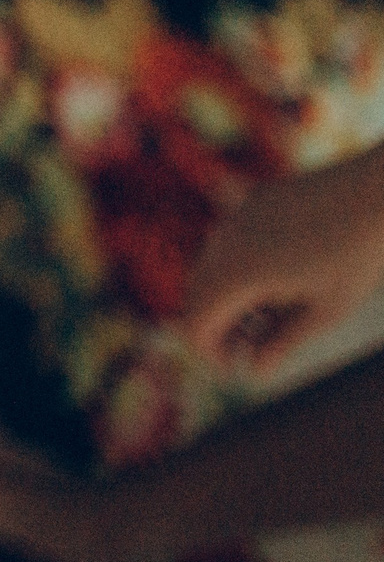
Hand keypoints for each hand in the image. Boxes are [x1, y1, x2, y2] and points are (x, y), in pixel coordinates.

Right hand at [184, 147, 383, 375]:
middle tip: (254, 350)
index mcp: (235, 275)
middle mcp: (221, 244)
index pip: (195, 325)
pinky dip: (239, 272)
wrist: (376, 191)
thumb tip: (255, 370)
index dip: (209, 354)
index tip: (235, 370)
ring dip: (229, 299)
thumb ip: (283, 342)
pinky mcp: (249, 205)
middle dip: (217, 328)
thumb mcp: (325, 310)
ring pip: (210, 270)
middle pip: (196, 298)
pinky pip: (228, 245)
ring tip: (272, 318)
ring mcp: (233, 220)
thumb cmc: (357, 256)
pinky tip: (279, 283)